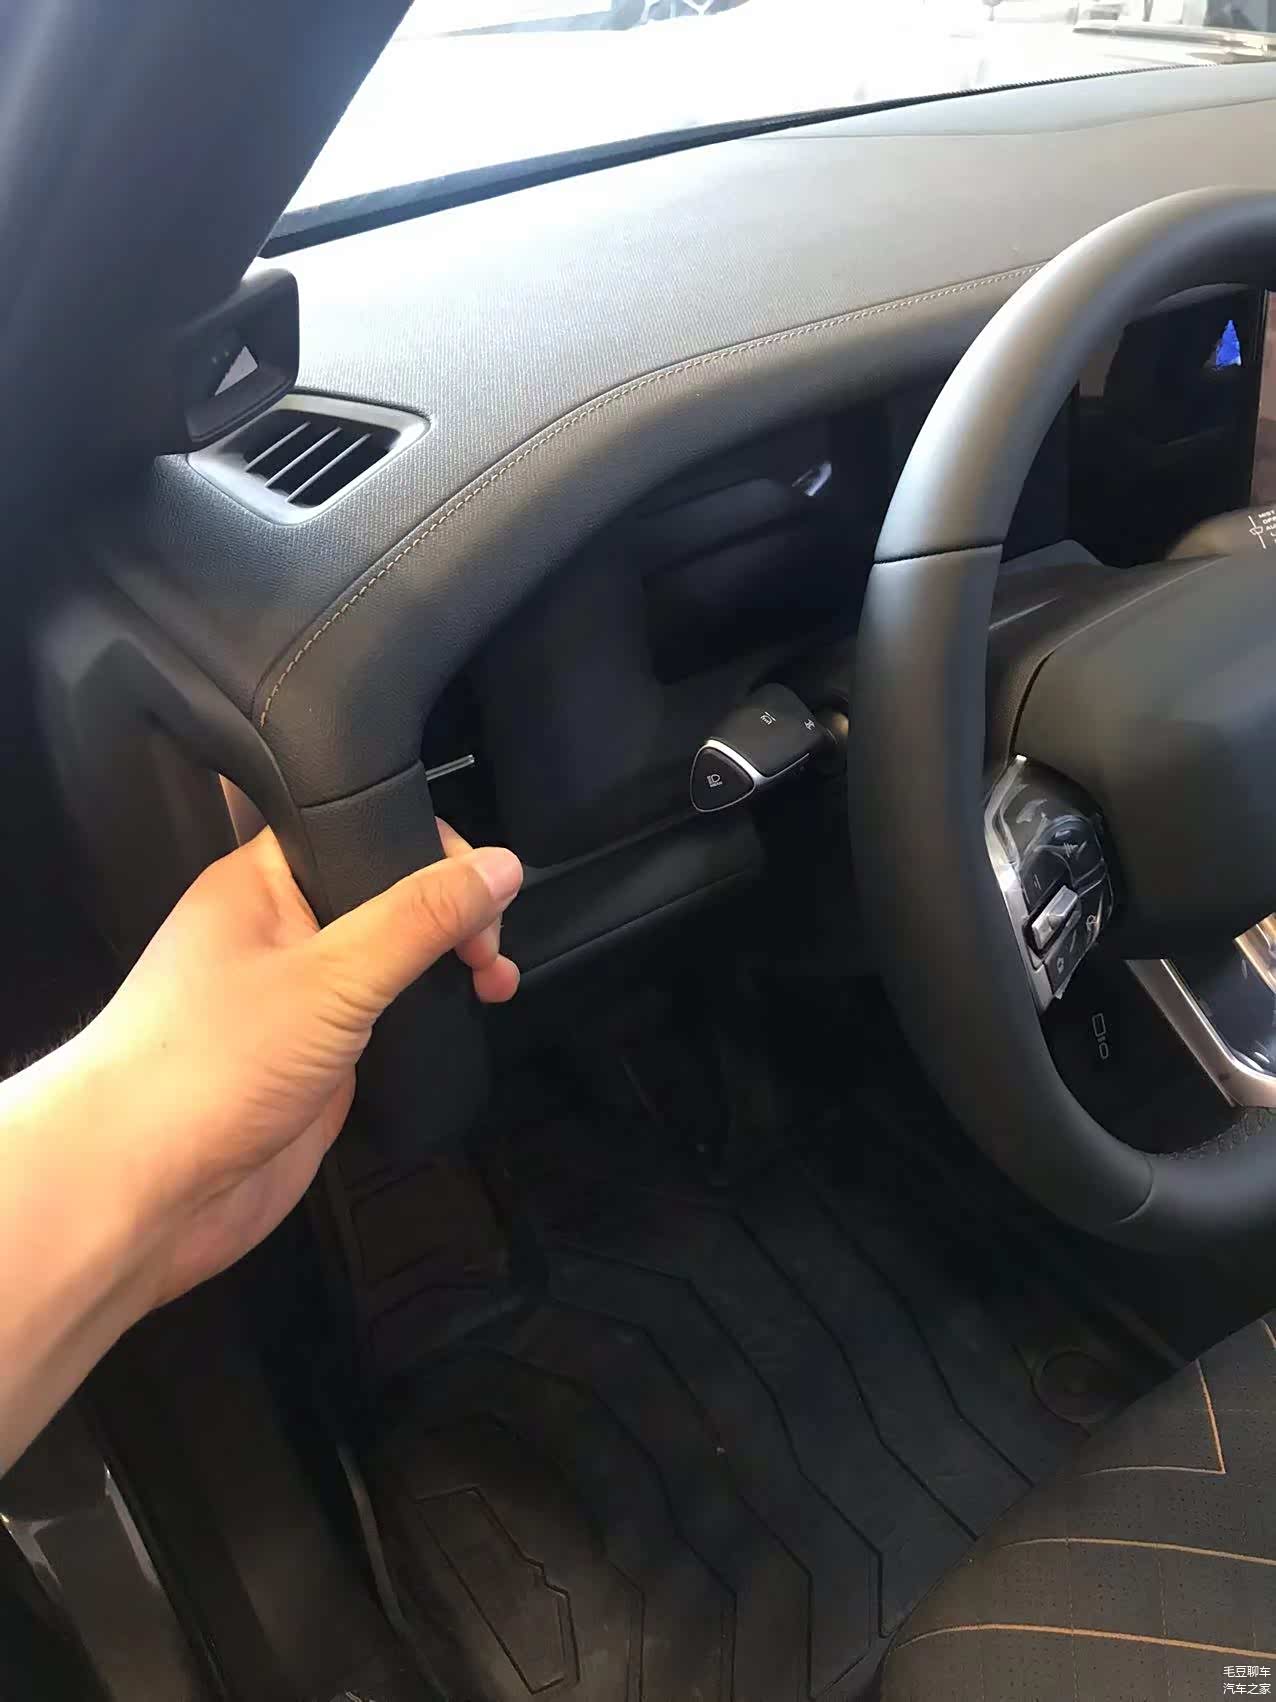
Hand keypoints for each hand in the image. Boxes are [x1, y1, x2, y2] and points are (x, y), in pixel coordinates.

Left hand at [80, 821, 522, 1308]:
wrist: (144, 1191)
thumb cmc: (203, 1069)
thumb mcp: (331, 976)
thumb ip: (420, 919)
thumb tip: (499, 865)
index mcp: (262, 883)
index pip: (359, 825)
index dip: (428, 845)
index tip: (481, 885)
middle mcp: (281, 932)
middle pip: (387, 894)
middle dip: (452, 913)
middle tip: (487, 949)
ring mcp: (300, 999)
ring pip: (393, 961)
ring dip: (448, 966)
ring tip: (493, 985)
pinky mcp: (319, 1061)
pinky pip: (388, 1021)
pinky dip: (429, 1020)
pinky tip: (462, 1023)